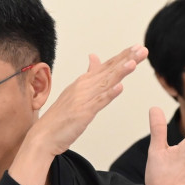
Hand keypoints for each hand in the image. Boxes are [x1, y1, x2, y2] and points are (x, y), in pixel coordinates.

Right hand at [10, 45, 147, 184]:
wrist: (43, 136)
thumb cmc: (59, 118)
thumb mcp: (75, 93)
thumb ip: (88, 76)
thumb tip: (94, 58)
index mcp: (82, 82)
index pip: (106, 66)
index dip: (122, 57)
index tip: (137, 48)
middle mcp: (83, 87)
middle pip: (108, 71)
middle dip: (126, 59)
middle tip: (142, 49)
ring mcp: (82, 100)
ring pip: (105, 83)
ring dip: (120, 72)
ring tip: (133, 63)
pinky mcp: (82, 113)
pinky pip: (98, 103)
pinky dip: (109, 94)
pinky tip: (120, 87)